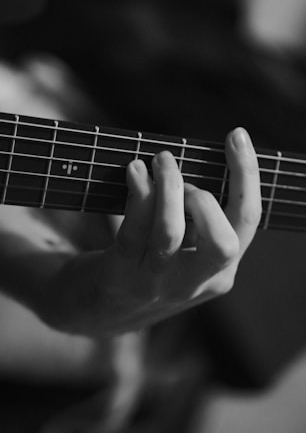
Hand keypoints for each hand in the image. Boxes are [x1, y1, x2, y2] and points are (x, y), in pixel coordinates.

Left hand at [47, 127, 260, 337]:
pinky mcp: (121, 277)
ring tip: (159, 159)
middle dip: (206, 198)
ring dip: (167, 186)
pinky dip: (138, 192)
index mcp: (219, 271)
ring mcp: (157, 284)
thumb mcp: (185, 251)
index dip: (247, 175)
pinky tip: (134, 171)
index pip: (247, 222)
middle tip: (183, 177)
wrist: (97, 308)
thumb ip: (199, 219)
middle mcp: (195, 283)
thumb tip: (199, 164)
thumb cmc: (147, 263)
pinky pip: (133, 230)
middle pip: (224, 243)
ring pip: (170, 232)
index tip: (236, 136)